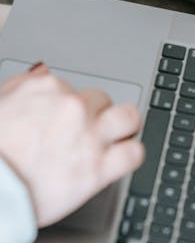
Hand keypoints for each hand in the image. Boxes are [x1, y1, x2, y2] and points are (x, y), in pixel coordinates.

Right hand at [0, 64, 143, 226]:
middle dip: (98, 114)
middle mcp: (73, 107)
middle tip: (89, 130)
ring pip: (128, 118)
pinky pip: (134, 153)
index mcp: (48, 88)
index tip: (65, 121)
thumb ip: (25, 85)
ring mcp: (89, 137)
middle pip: (103, 100)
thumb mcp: (0, 102)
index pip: (74, 89)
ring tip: (118, 138)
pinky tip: (123, 157)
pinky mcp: (98, 168)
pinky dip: (131, 154)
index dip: (70, 107)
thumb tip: (43, 73)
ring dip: (125, 127)